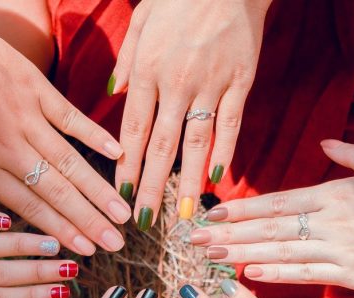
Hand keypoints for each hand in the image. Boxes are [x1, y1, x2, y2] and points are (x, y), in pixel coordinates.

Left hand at [0, 1, 129, 254]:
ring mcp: (27, 118)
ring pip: (70, 162)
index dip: (60, 232)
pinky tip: (119, 155)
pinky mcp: (37, 90)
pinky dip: (96, 136)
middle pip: (57, 192)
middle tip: (116, 244)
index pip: (29, 207)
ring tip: (123, 213)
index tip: (84, 253)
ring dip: (99, 190)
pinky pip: (71, 118)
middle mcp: (9, 148)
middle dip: (90, 222)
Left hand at [112, 0, 269, 227]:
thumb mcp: (141, 20)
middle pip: (162, 145)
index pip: (134, 129)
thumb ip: (127, 60)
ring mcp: (211, 85)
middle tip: (146, 221)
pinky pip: (232, 124)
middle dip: (152, 187)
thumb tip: (112, 93)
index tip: (120, 194)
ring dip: (188, 182)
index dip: (127, 166)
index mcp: (148, 70)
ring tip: (183, 214)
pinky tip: (219, 178)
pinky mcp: (241, 81)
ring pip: (197, 143)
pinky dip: (226, 152)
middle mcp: (177, 83)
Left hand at [191, 140, 353, 289]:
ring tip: (209, 260)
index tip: (208, 216)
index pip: (276, 202)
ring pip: (282, 253)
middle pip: (269, 228)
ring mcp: (341, 250)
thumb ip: (352, 156)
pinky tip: (250, 275)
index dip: (239, 210)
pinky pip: (308, 275)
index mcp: (336, 193)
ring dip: (242, 256)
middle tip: (191, 242)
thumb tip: (325, 143)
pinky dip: (278, 275)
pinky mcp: (353, 275)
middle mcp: (332, 221)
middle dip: (227, 235)